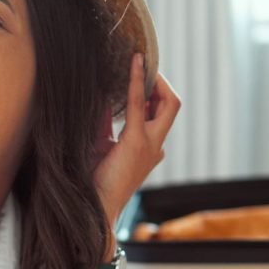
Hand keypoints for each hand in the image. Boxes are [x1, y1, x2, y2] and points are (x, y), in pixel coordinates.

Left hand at [93, 54, 180, 225]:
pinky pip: (140, 104)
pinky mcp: (137, 142)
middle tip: (145, 67)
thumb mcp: (101, 145)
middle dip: (162, 84)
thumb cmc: (96, 181)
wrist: (97, 207)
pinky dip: (137, 81)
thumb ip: (104, 123)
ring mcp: (151, 144)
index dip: (153, 93)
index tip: (141, 73)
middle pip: (171, 106)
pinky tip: (134, 63)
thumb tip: (101, 98)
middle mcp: (156, 145)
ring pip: (168, 104)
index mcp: (150, 149)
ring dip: (155, 81)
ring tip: (138, 62)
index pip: (159, 114)